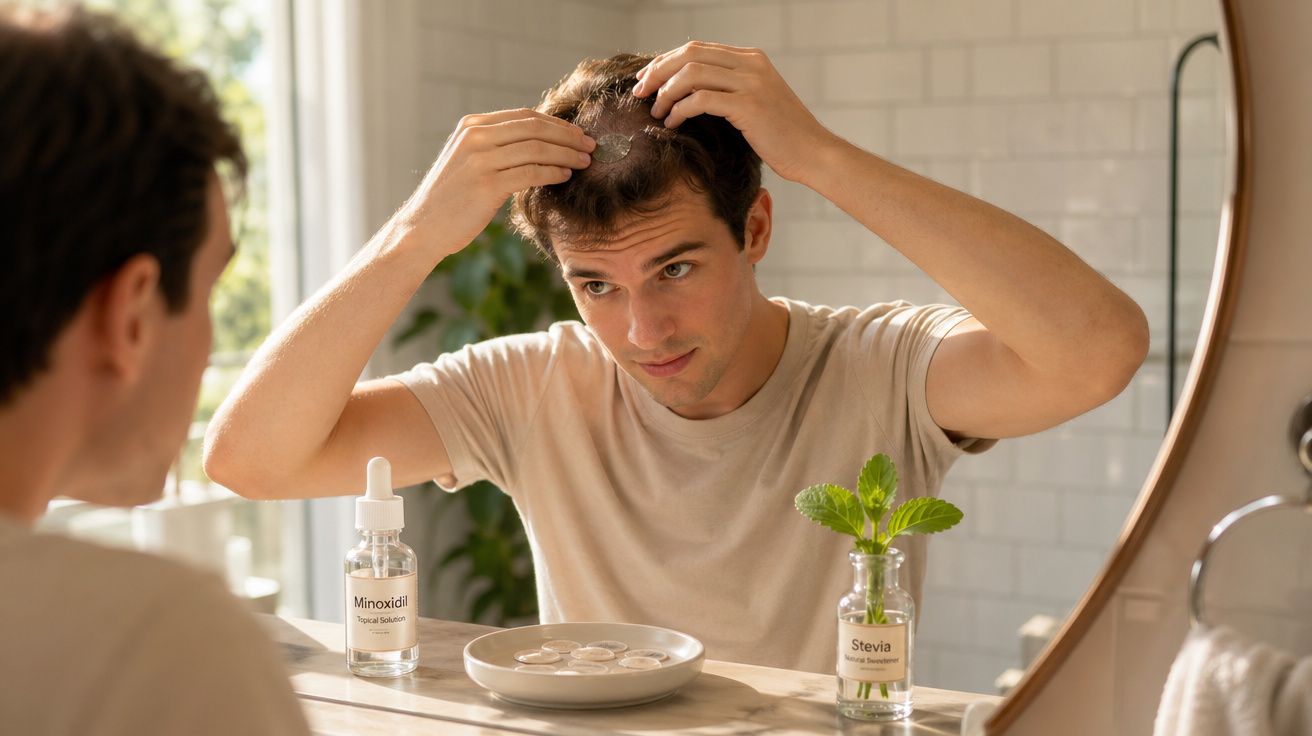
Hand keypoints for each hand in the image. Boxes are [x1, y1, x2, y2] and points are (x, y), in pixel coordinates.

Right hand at [397, 109, 595, 258]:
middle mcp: (475, 136)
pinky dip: (553, 172)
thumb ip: (496, 146)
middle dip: (568, 136)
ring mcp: (480, 159)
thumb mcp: (469, 161)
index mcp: (472, 126)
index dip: (557, 124)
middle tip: (591, 146)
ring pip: (537, 148)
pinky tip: (565, 176)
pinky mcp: (487, 184)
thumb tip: (540, 142)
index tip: (579, 134)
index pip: (525, 116)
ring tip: (585, 162)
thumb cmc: (452, 199)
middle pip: (535, 127)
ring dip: (567, 154)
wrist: (423, 228)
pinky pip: (531, 172)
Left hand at [633, 41, 837, 183]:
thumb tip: (689, 91)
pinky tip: (671, 123)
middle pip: (689, 55)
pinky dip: (679, 110)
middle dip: (658, 72)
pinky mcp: (748, 106)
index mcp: (751, 58)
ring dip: (665, 92)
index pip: (697, 49)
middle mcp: (751, 64)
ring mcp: (751, 83)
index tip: (646, 79)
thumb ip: (730, 88)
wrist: (813, 153)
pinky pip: (700, 100)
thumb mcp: (757, 102)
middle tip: (639, 92)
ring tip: (655, 111)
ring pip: (691, 74)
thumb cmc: (782, 136)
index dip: (666, 61)